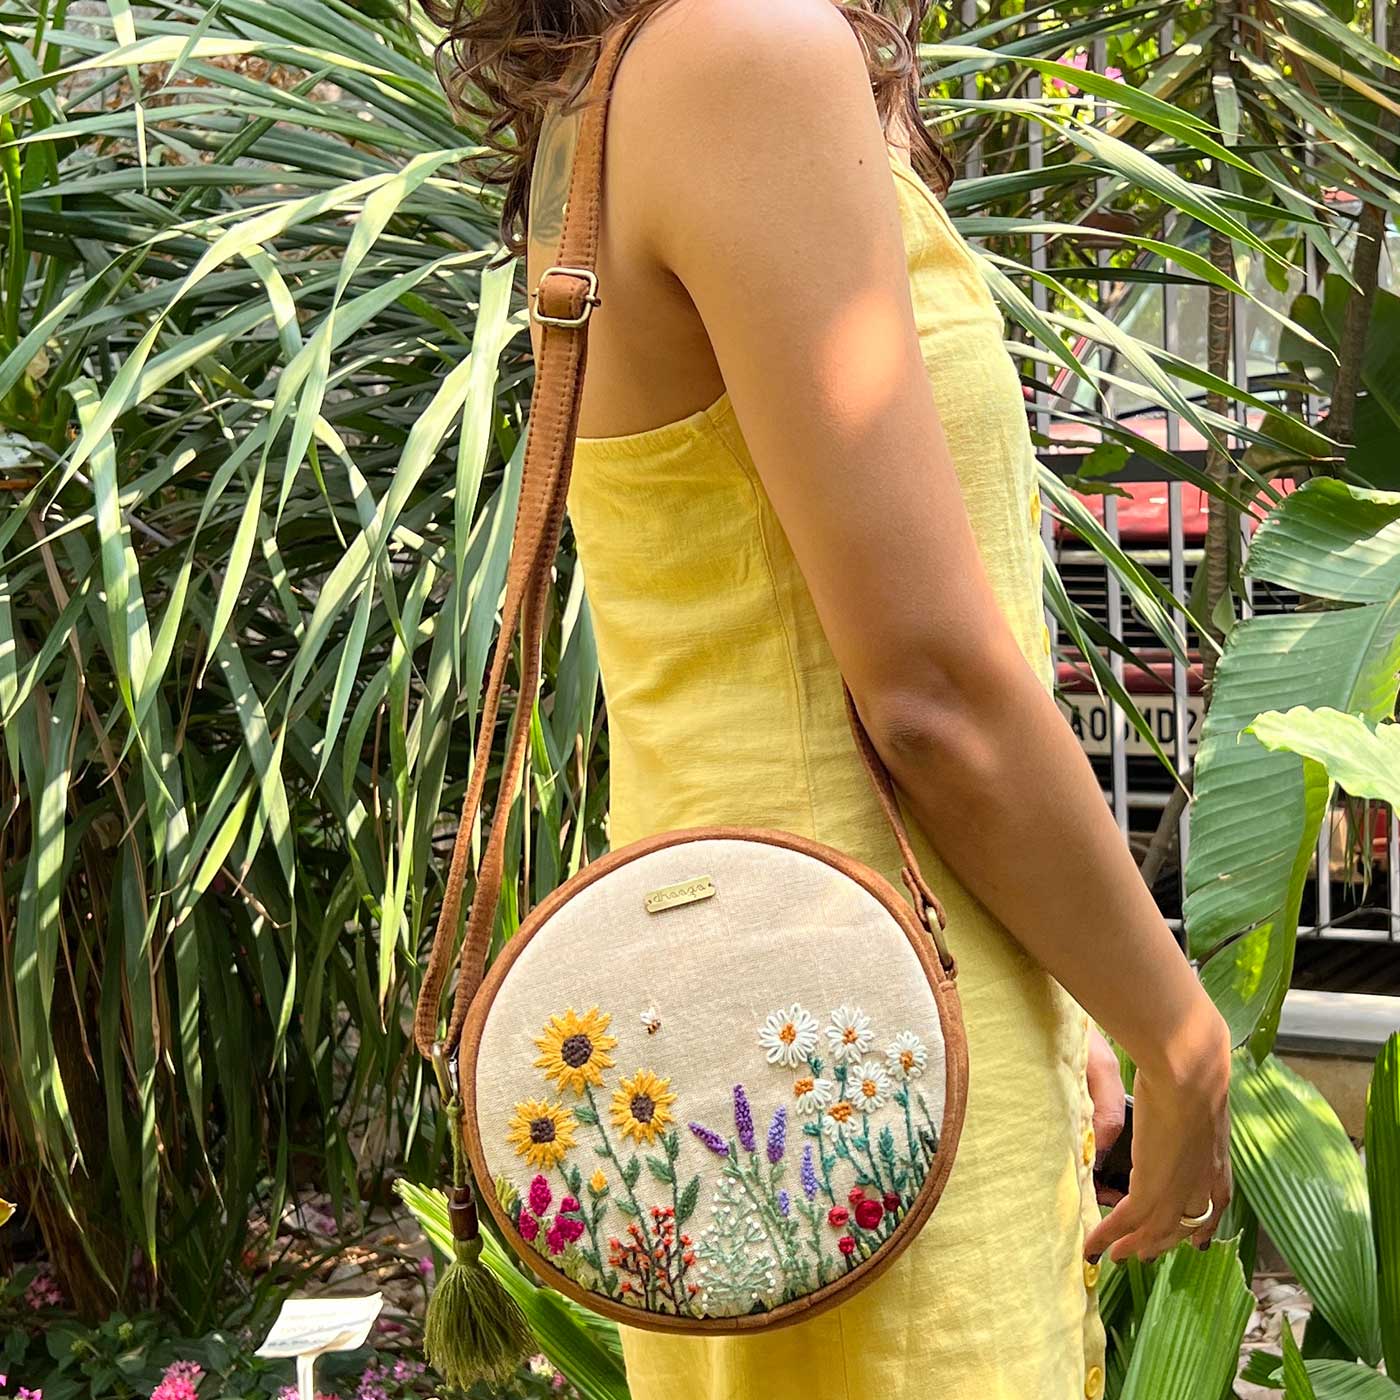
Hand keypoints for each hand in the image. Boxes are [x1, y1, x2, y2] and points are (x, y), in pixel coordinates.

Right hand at [1084, 1005, 1231, 1262]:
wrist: (1190, 1071)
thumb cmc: (1192, 1071)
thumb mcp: (1200, 1102)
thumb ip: (1191, 1113)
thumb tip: (1175, 1098)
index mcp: (1218, 1171)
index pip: (1209, 1213)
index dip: (1194, 1230)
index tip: (1187, 1241)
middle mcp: (1204, 1191)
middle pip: (1181, 1230)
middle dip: (1159, 1243)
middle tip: (1140, 1254)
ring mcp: (1180, 1193)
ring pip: (1154, 1233)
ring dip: (1130, 1246)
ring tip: (1113, 1255)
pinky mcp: (1153, 1189)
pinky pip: (1127, 1222)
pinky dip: (1107, 1236)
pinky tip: (1092, 1245)